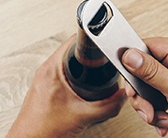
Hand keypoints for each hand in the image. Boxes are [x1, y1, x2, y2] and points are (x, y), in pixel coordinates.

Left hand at [7, 35, 126, 137]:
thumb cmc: (43, 130)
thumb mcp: (84, 116)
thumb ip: (109, 106)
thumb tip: (123, 96)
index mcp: (52, 69)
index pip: (75, 40)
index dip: (92, 39)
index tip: (103, 40)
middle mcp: (46, 71)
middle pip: (72, 49)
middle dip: (90, 52)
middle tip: (103, 57)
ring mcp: (44, 79)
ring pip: (67, 61)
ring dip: (82, 63)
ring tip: (95, 68)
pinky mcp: (45, 87)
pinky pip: (62, 72)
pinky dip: (75, 73)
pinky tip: (83, 84)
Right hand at [122, 37, 167, 136]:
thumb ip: (151, 71)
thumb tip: (130, 55)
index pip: (147, 46)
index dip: (133, 62)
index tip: (129, 79)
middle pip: (144, 71)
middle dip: (142, 94)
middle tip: (145, 107)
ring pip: (147, 88)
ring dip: (150, 106)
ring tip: (160, 117)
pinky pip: (155, 98)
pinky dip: (157, 112)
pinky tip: (166, 120)